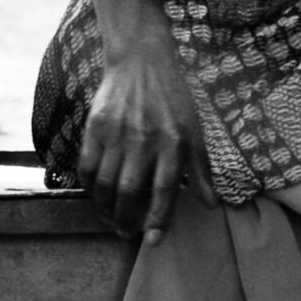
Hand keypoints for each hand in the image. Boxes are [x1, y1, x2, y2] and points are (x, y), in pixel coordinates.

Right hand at [79, 35, 217, 241]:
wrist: (141, 61)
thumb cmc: (173, 99)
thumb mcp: (195, 131)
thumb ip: (202, 170)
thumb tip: (213, 205)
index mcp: (173, 143)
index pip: (164, 191)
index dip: (158, 218)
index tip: (152, 239)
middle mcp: (144, 141)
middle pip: (129, 192)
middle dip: (126, 219)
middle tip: (125, 232)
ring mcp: (117, 134)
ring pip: (105, 183)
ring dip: (105, 208)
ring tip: (110, 219)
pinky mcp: (95, 126)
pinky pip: (87, 165)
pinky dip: (89, 186)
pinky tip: (96, 194)